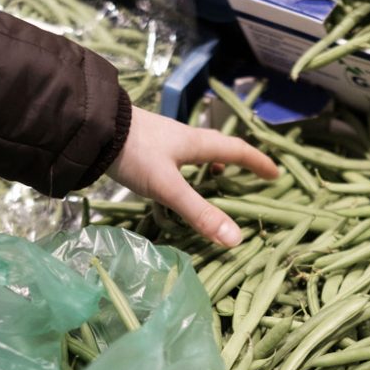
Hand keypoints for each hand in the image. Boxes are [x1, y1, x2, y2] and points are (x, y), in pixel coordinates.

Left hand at [106, 105, 278, 247]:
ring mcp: (163, 139)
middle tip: (250, 172)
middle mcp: (183, 137)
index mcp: (196, 143)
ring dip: (211, 161)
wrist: (94, 129)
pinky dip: (187, 164)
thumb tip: (235, 239)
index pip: (236, 150)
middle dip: (238, 159)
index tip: (275, 173)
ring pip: (196, 149)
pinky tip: (174, 174)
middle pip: (218, 146)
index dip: (257, 162)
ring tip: (215, 176)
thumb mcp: (169, 187)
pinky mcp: (145, 143)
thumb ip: (199, 213)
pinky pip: (177, 154)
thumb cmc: (135, 154)